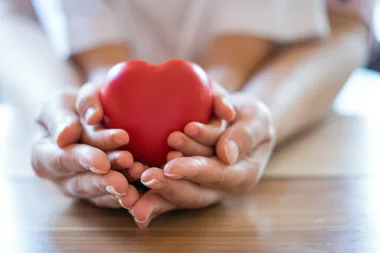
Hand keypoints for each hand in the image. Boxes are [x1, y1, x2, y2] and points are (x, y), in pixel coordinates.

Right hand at [31, 88, 138, 208]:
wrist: (82, 118)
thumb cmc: (69, 108)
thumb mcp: (59, 102)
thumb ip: (61, 116)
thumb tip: (65, 135)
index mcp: (44, 156)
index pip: (62, 160)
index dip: (82, 161)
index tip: (102, 162)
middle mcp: (61, 178)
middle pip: (81, 183)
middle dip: (104, 181)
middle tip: (125, 177)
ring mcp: (81, 187)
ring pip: (99, 193)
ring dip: (120, 186)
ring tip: (139, 174)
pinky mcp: (101, 192)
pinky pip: (113, 197)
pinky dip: (128, 193)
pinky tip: (144, 189)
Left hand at [130, 92, 275, 227]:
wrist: (242, 123)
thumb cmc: (252, 119)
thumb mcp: (257, 120)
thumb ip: (245, 136)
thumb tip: (226, 155)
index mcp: (242, 175)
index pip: (218, 176)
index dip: (195, 172)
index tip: (171, 165)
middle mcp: (221, 187)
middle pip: (195, 193)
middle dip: (170, 186)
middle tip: (145, 175)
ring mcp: (204, 187)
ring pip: (179, 195)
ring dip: (157, 188)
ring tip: (135, 172)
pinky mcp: (189, 181)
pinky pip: (170, 189)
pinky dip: (151, 192)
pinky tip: (131, 187)